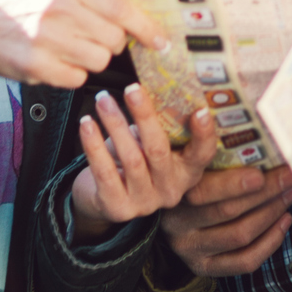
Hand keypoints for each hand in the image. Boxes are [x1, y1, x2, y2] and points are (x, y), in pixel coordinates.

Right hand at [0, 0, 168, 88]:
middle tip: (88, 38)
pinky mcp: (36, 65)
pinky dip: (70, 74)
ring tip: (67, 48)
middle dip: (109, 44)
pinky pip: (76, 78)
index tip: (161, 42)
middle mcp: (60, 7)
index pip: (121, 7)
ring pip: (98, 61)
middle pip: (114, 39)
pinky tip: (52, 60)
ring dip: (89, 60)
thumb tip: (136, 18)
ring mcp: (47, 37)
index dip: (146, 28)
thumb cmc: (22, 4)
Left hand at [70, 85, 218, 240]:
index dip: (204, 134)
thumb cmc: (134, 159)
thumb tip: (152, 84)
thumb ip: (161, 126)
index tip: (201, 110)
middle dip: (145, 116)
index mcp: (187, 172)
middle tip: (132, 89)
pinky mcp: (117, 208)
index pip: (203, 154)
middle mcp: (171, 190)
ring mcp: (145, 202)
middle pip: (159, 150)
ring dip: (115, 124)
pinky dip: (93, 144)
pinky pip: (104, 171)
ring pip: (131, 158)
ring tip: (103, 100)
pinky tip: (87, 123)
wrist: (104, 199)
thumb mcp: (153, 145)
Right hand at [159, 162, 291, 276]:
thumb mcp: (197, 166)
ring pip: (240, 234)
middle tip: (290, 175)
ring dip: (272, 212)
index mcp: (176, 192)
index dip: (234, 183)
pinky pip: (244, 260)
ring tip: (289, 193)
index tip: (262, 172)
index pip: (204, 190)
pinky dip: (270, 241)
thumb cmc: (197, 181)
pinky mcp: (204, 267)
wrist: (177, 220)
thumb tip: (265, 143)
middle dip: (266, 191)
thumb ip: (218, 157)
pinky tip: (284, 220)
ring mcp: (190, 249)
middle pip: (228, 210)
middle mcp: (177, 224)